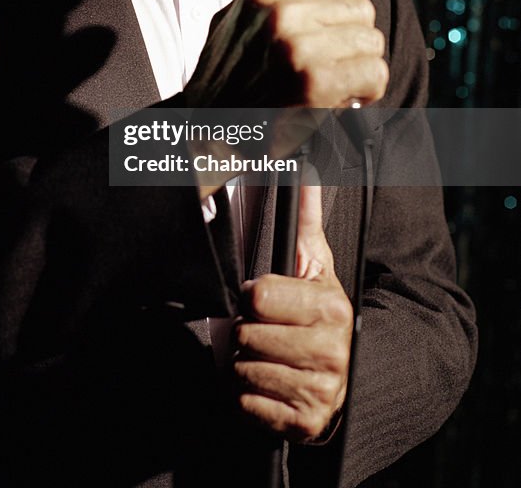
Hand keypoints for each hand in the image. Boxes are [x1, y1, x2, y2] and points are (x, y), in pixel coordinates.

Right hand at [184, 0, 387, 110]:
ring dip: (361, 66)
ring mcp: (300, 47)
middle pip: (359, 9)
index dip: (341, 10)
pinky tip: (344, 99)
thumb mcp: (232, 23)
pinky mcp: (317, 83)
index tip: (332, 32)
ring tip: (338, 82)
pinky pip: (374, 72)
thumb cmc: (225, 84)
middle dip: (354, 39)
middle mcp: (281, 13)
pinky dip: (367, 91)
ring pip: (371, 41)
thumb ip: (269, 2)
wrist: (209, 131)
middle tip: (336, 62)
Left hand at [233, 185, 352, 441]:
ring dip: (245, 364)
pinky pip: (247, 405)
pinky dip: (248, 397)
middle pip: (247, 336)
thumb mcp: (317, 265)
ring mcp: (321, 392)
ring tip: (267, 356)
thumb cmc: (320, 314)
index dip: (253, 297)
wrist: (352, 376)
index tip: (263, 299)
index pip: (258, 298)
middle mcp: (331, 352)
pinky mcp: (305, 423)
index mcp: (331, 308)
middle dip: (247, 332)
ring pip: (243, 371)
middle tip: (264, 331)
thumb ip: (305, 220)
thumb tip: (306, 171)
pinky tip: (267, 384)